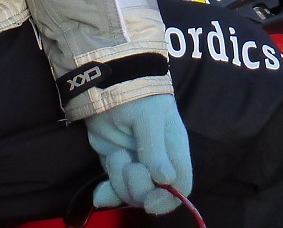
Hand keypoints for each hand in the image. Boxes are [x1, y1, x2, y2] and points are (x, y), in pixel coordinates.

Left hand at [85, 93, 192, 215]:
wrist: (106, 83)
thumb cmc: (136, 95)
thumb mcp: (148, 117)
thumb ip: (155, 149)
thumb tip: (167, 180)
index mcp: (174, 151)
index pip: (181, 186)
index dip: (168, 198)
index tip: (150, 200)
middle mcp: (157, 162)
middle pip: (153, 194)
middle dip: (137, 187)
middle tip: (128, 164)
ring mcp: (135, 164)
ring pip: (131, 194)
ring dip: (119, 182)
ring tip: (116, 154)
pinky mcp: (116, 165)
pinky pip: (113, 190)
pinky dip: (107, 194)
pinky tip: (101, 193)